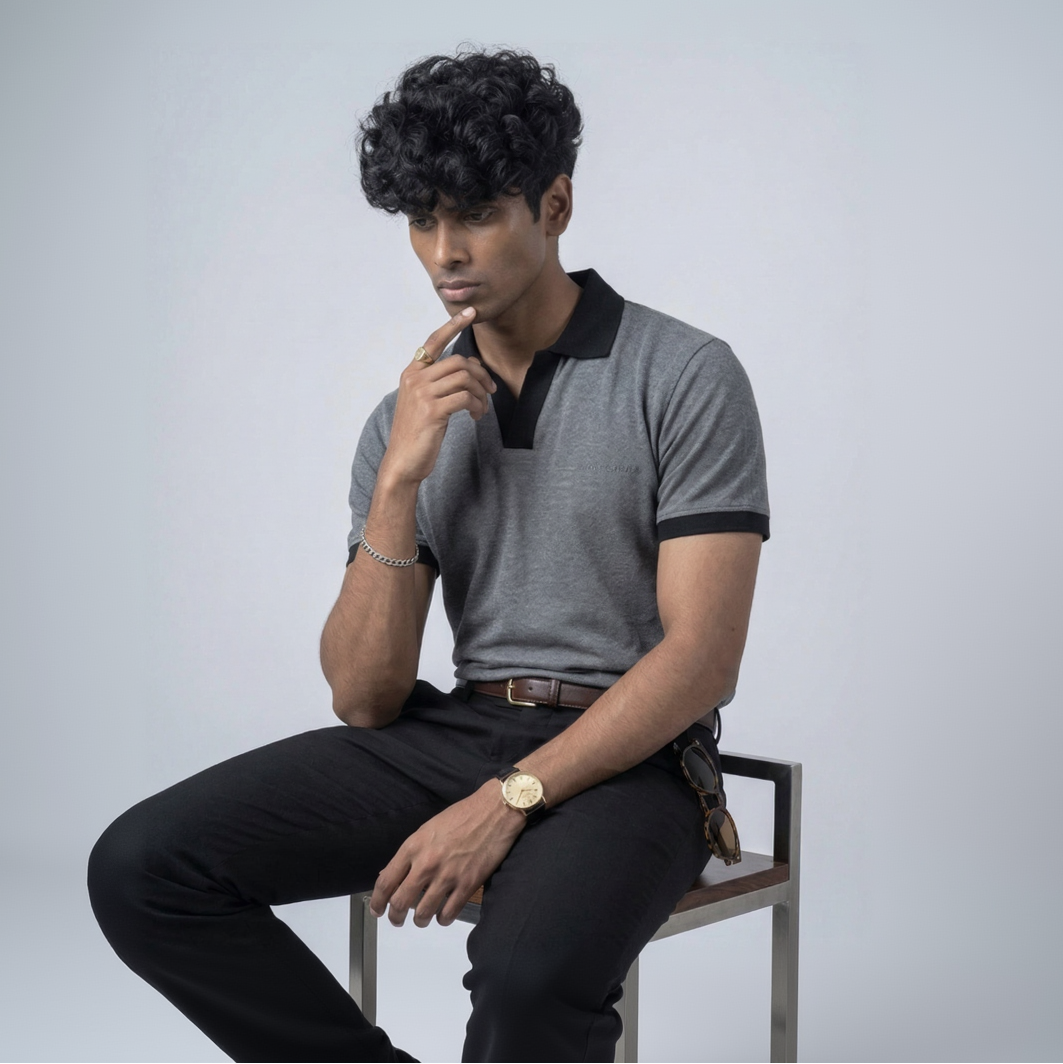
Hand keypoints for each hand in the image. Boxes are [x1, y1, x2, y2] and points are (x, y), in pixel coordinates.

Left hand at [370, 780, 524, 927]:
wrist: (494, 811)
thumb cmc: (462, 815)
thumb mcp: (428, 828)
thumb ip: (411, 853)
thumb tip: (395, 874)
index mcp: (413, 846)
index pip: (386, 881)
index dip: (377, 901)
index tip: (378, 909)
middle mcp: (426, 863)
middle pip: (400, 902)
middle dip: (395, 917)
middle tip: (397, 920)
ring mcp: (447, 875)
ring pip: (423, 913)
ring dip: (420, 920)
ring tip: (422, 919)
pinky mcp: (468, 884)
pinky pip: (448, 913)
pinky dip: (443, 919)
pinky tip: (443, 916)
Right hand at [379, 307, 496, 484]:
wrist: (403, 462)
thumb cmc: (417, 433)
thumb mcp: (425, 402)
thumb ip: (441, 383)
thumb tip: (471, 366)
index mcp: (412, 373)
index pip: (433, 342)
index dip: (453, 325)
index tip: (470, 312)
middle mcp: (414, 379)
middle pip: (459, 362)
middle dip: (481, 375)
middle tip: (491, 391)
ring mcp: (422, 394)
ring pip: (465, 378)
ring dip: (481, 394)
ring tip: (481, 408)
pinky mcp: (432, 410)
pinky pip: (465, 397)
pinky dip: (477, 406)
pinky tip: (476, 416)